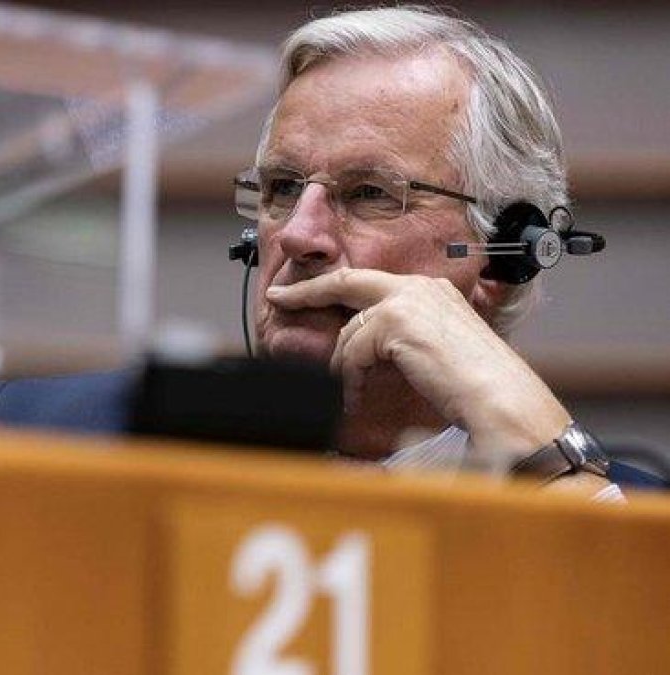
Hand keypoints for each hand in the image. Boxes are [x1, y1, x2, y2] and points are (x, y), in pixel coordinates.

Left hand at [265, 268, 569, 460]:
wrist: (503, 402)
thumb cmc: (477, 389)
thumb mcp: (435, 354)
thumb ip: (401, 341)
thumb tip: (361, 349)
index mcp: (432, 290)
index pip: (369, 282)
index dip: (329, 286)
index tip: (297, 291)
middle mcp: (420, 287)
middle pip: (346, 282)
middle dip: (307, 291)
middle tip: (278, 299)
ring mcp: (408, 301)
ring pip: (350, 332)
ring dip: (345, 367)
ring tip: (353, 393)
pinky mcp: (397, 323)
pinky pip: (354, 351)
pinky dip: (352, 377)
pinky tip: (359, 397)